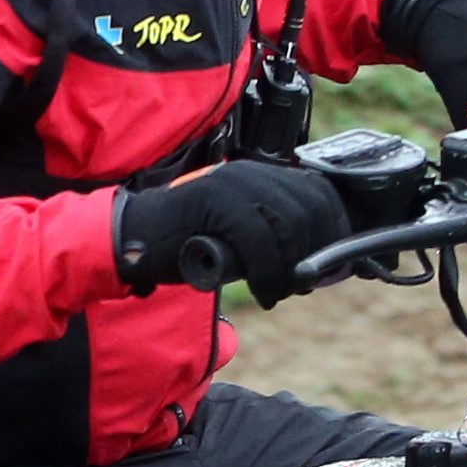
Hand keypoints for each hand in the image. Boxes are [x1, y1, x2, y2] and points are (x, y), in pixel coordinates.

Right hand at [115, 158, 343, 304]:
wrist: (132, 240)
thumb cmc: (185, 243)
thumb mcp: (238, 234)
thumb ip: (272, 235)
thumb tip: (316, 262)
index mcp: (260, 174)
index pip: (318, 191)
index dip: (333, 227)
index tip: (333, 262)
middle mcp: (251, 172)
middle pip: (311, 208)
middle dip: (317, 252)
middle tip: (302, 284)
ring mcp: (232, 184)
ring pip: (290, 225)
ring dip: (292, 268)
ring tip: (279, 291)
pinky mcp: (215, 202)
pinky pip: (260, 242)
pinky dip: (269, 275)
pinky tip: (265, 294)